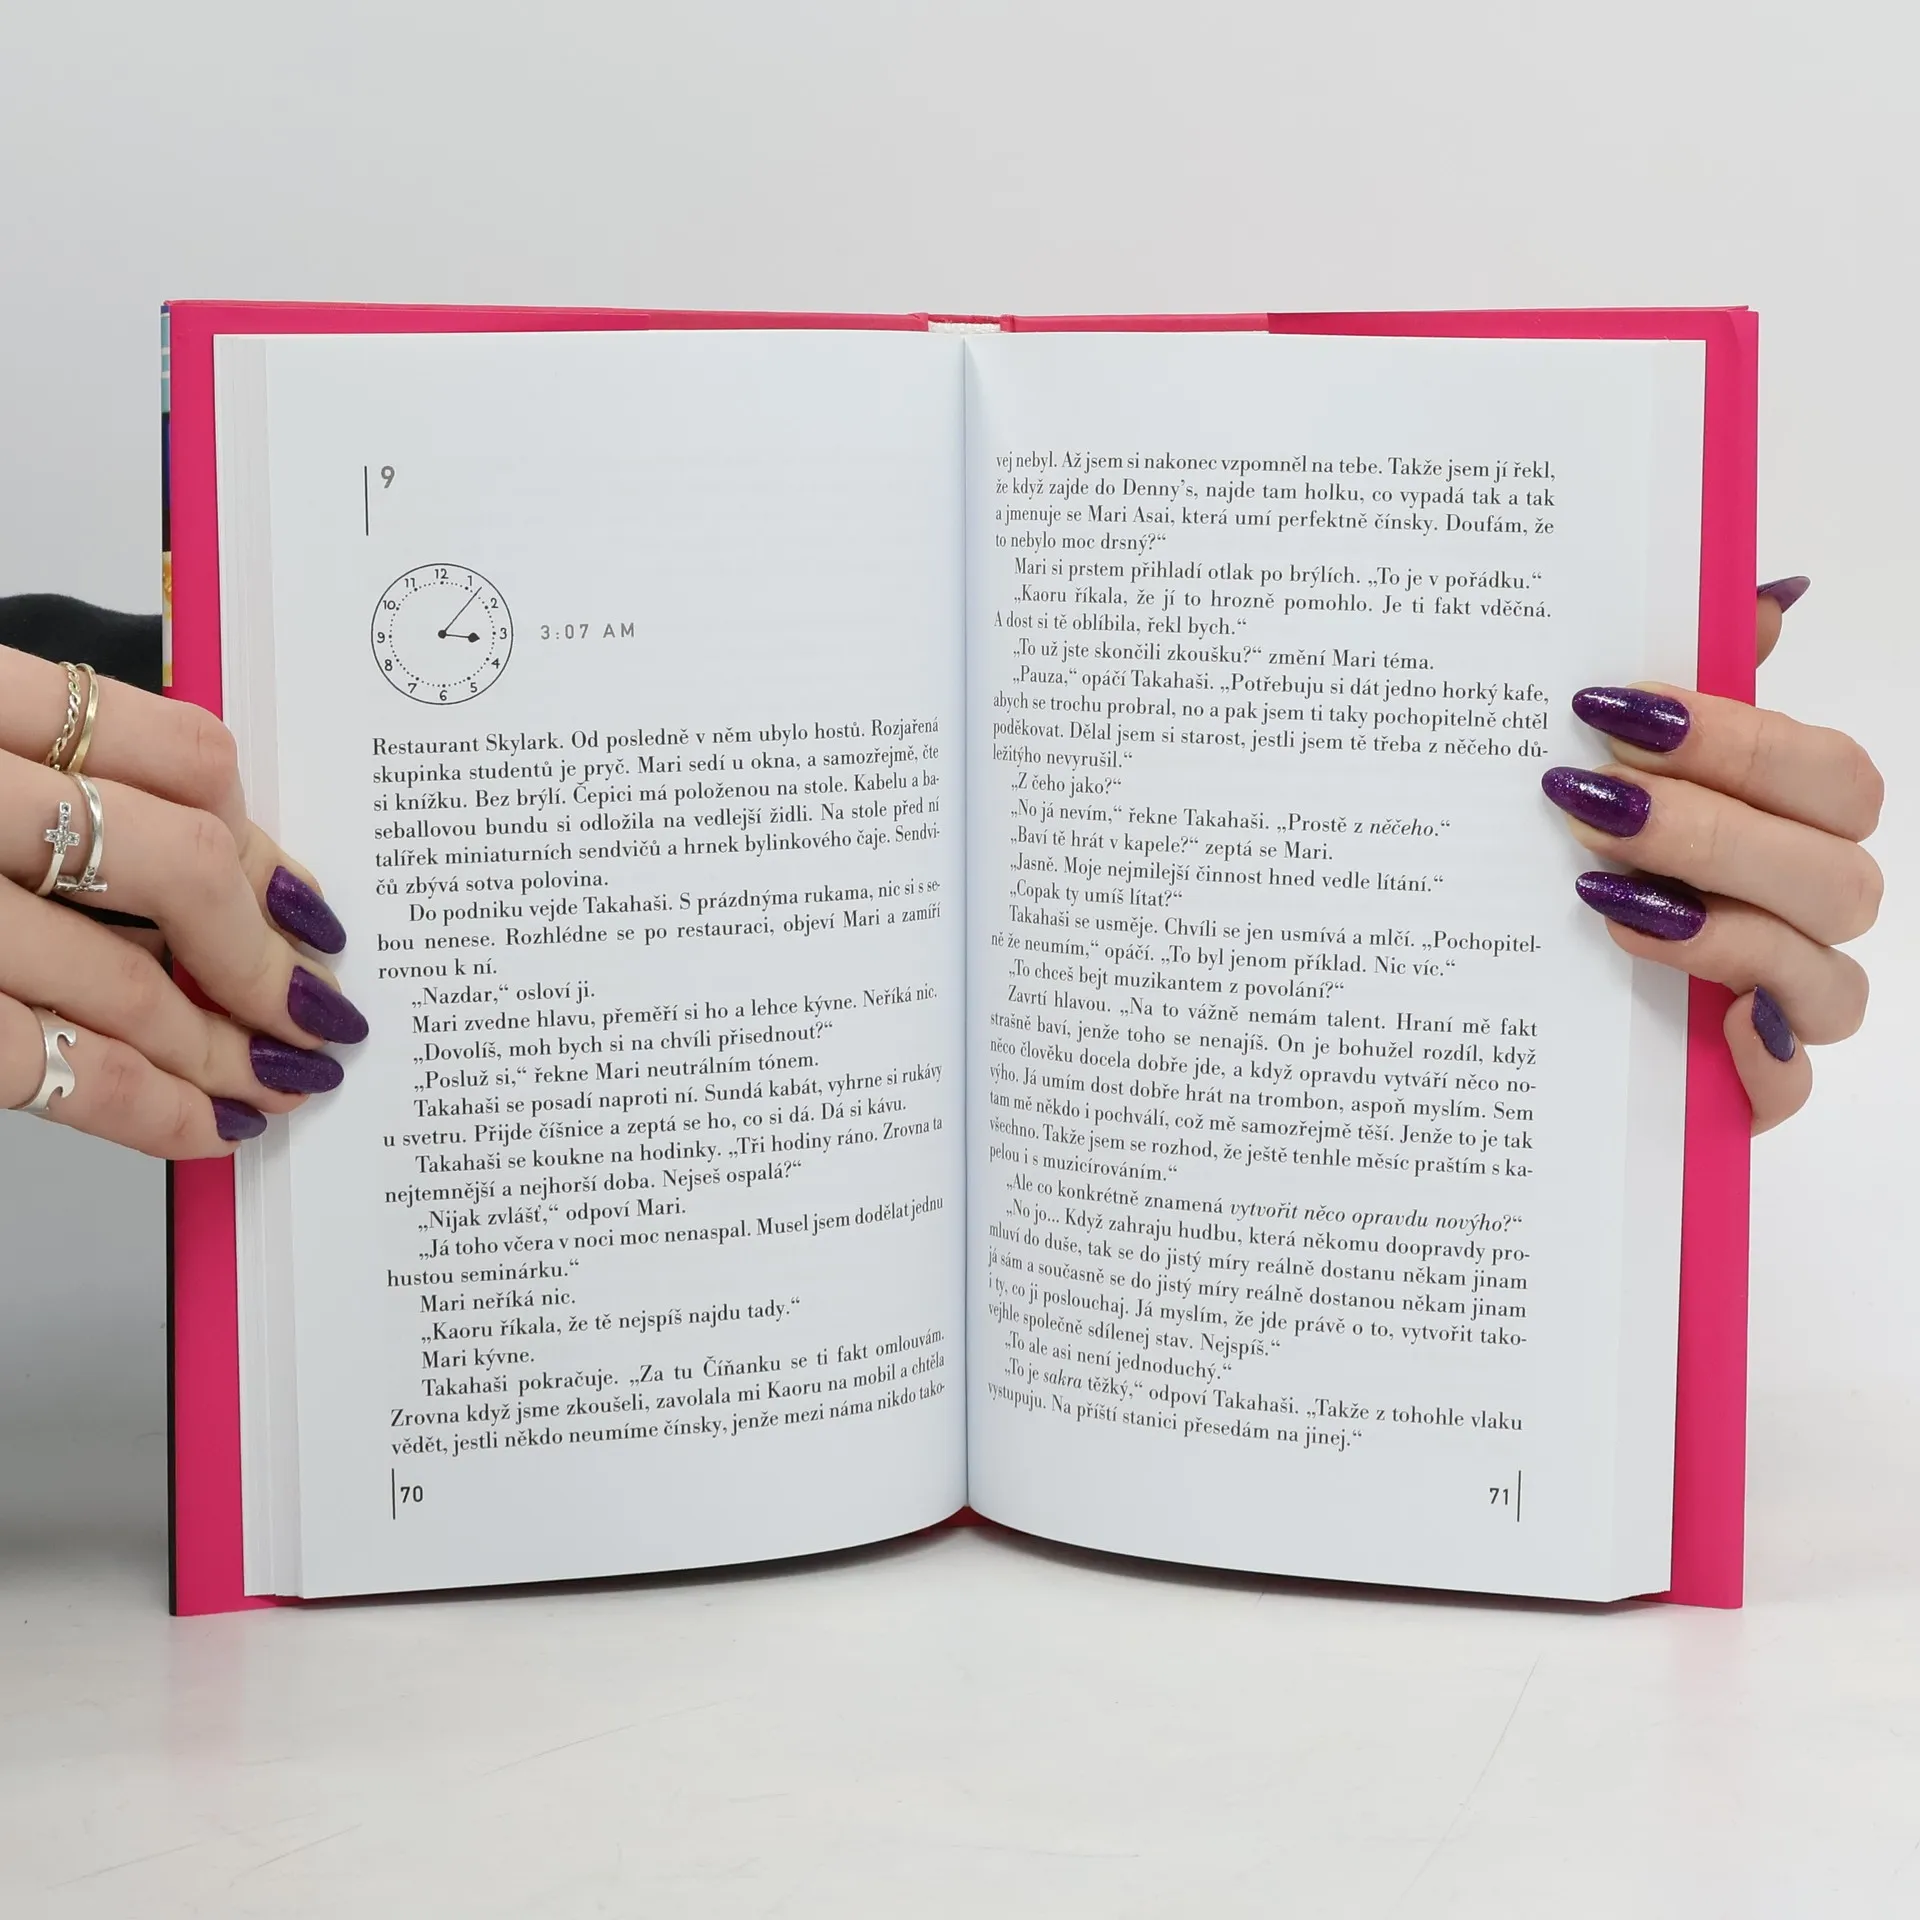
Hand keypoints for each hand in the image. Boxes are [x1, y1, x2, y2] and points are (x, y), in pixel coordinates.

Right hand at [0, 647, 365, 1157]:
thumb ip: (66, 761)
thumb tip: (222, 838)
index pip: (184, 749)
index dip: (270, 841)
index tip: (313, 909)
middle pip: (184, 867)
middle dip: (271, 961)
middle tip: (323, 1012)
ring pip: (132, 982)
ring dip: (230, 1049)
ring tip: (283, 1083)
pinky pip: (61, 1066)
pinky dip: (151, 1110)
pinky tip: (210, 1128)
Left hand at [1544, 578, 1881, 1132]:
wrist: (1508, 1001)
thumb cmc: (1591, 859)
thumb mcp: (1622, 770)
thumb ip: (1700, 690)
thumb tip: (1763, 593)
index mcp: (1796, 826)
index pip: (1822, 775)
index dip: (1732, 740)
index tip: (1612, 711)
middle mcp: (1810, 914)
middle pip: (1837, 873)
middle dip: (1711, 830)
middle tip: (1590, 803)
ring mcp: (1789, 1006)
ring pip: (1832, 981)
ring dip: (1725, 934)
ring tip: (1604, 899)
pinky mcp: (1753, 1089)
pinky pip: (1795, 1089)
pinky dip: (1767, 1063)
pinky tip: (1715, 1024)